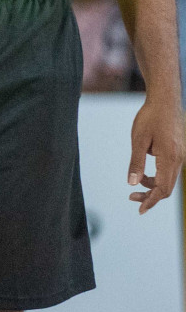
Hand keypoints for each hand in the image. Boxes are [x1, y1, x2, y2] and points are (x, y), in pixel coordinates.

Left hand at [128, 95, 184, 213]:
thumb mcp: (138, 140)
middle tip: (131, 198)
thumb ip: (136, 163)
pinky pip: (170, 171)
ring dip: (154, 186)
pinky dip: (158, 177)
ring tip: (135, 185)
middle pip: (167, 188)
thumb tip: (132, 183)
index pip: (162, 188)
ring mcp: (181, 156)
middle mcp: (179, 160)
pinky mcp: (179, 152)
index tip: (140, 210)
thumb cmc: (149, 118)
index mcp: (170, 158)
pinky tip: (145, 174)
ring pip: (169, 180)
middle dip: (151, 196)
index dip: (151, 201)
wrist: (165, 101)